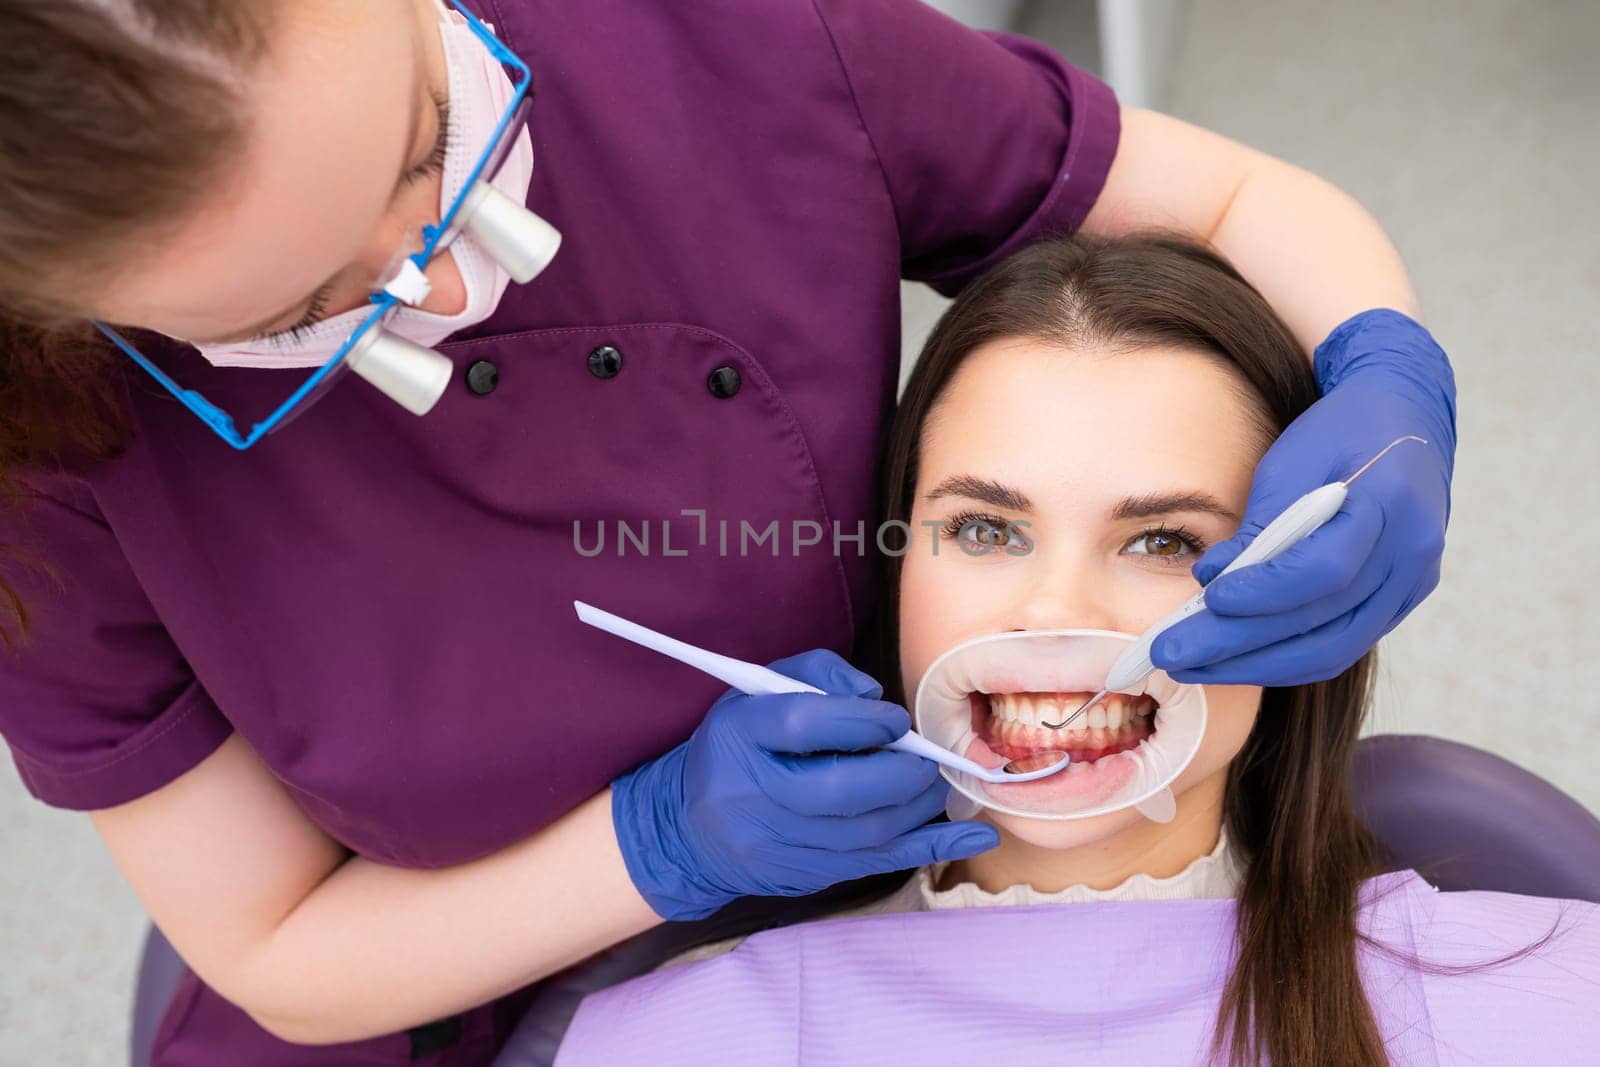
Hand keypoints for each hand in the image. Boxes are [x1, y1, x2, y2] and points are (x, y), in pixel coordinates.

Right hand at [611, 649, 999, 919]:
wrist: (689, 827)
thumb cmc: (737, 746)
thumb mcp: (759, 690)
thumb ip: (819, 674)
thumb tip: (876, 699)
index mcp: (740, 734)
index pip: (804, 724)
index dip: (860, 721)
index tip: (893, 719)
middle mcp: (753, 793)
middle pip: (841, 789)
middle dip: (902, 773)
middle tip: (928, 759)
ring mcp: (777, 844)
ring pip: (865, 832)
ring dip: (918, 806)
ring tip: (937, 784)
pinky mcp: (804, 875)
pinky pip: (877, 863)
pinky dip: (931, 847)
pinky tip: (973, 836)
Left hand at [1152, 309, 1456, 686]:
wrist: (1403, 417)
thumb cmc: (1338, 431)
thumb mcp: (1292, 459)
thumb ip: (1258, 525)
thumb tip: (1210, 583)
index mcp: (1389, 503)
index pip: (1322, 570)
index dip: (1261, 592)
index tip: (1208, 600)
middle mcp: (1411, 554)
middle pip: (1321, 625)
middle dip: (1238, 648)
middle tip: (1170, 656)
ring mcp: (1412, 583)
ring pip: (1333, 650)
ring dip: (1256, 666)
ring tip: (1193, 666)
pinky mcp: (1401, 601)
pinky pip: (1342, 646)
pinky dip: (1286, 658)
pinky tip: (1235, 659)